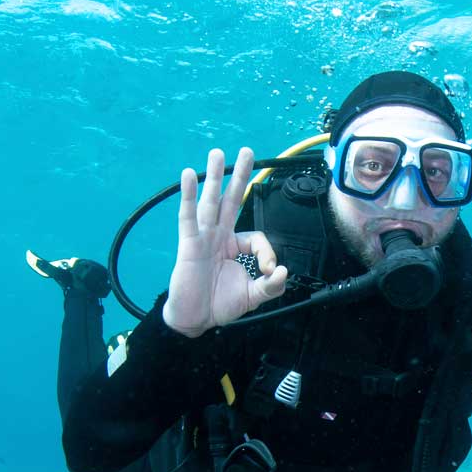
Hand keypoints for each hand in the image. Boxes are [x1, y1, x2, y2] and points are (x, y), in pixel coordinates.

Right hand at [163, 147, 288, 337]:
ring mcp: (203, 238)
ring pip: (210, 202)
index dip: (267, 252)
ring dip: (214, 177)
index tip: (270, 270)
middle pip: (230, 200)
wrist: (196, 319)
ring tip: (217, 154)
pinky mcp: (189, 244)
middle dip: (239, 176)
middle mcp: (218, 236)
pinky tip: (188, 176)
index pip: (256, 236)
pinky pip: (188, 217)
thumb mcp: (253, 295)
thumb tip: (284, 271)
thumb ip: (271, 286)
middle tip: (247, 151)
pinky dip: (188, 196)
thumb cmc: (219, 305)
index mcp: (233, 246)